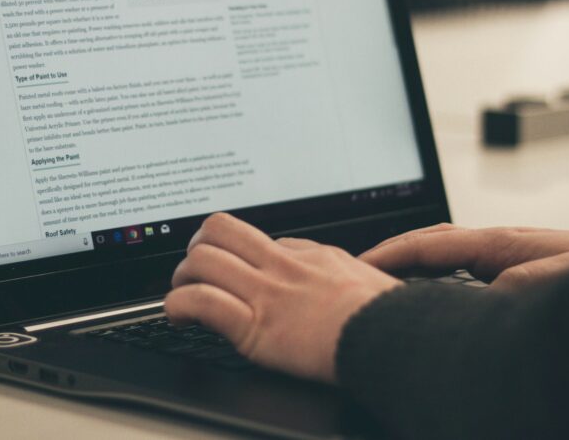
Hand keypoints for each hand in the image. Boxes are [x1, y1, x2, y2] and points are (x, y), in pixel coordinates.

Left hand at [165, 213, 401, 383]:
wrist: (391, 338)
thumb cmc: (387, 315)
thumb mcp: (365, 275)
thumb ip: (335, 269)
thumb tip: (322, 266)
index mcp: (310, 255)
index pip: (258, 239)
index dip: (236, 253)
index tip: (230, 268)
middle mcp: (282, 265)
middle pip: (220, 230)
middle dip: (197, 248)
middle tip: (194, 269)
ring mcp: (267, 293)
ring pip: (202, 260)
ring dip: (182, 277)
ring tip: (181, 293)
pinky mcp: (256, 326)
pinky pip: (201, 302)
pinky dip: (178, 306)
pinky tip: (177, 315)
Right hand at [360, 223, 568, 288]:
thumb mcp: (557, 283)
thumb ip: (513, 286)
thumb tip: (475, 297)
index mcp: (502, 243)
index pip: (431, 244)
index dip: (391, 252)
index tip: (359, 263)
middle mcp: (502, 247)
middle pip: (433, 245)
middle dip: (395, 256)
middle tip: (361, 274)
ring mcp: (511, 259)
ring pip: (450, 260)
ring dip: (417, 270)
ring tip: (388, 288)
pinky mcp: (522, 276)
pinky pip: (467, 277)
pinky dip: (442, 284)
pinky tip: (440, 303)